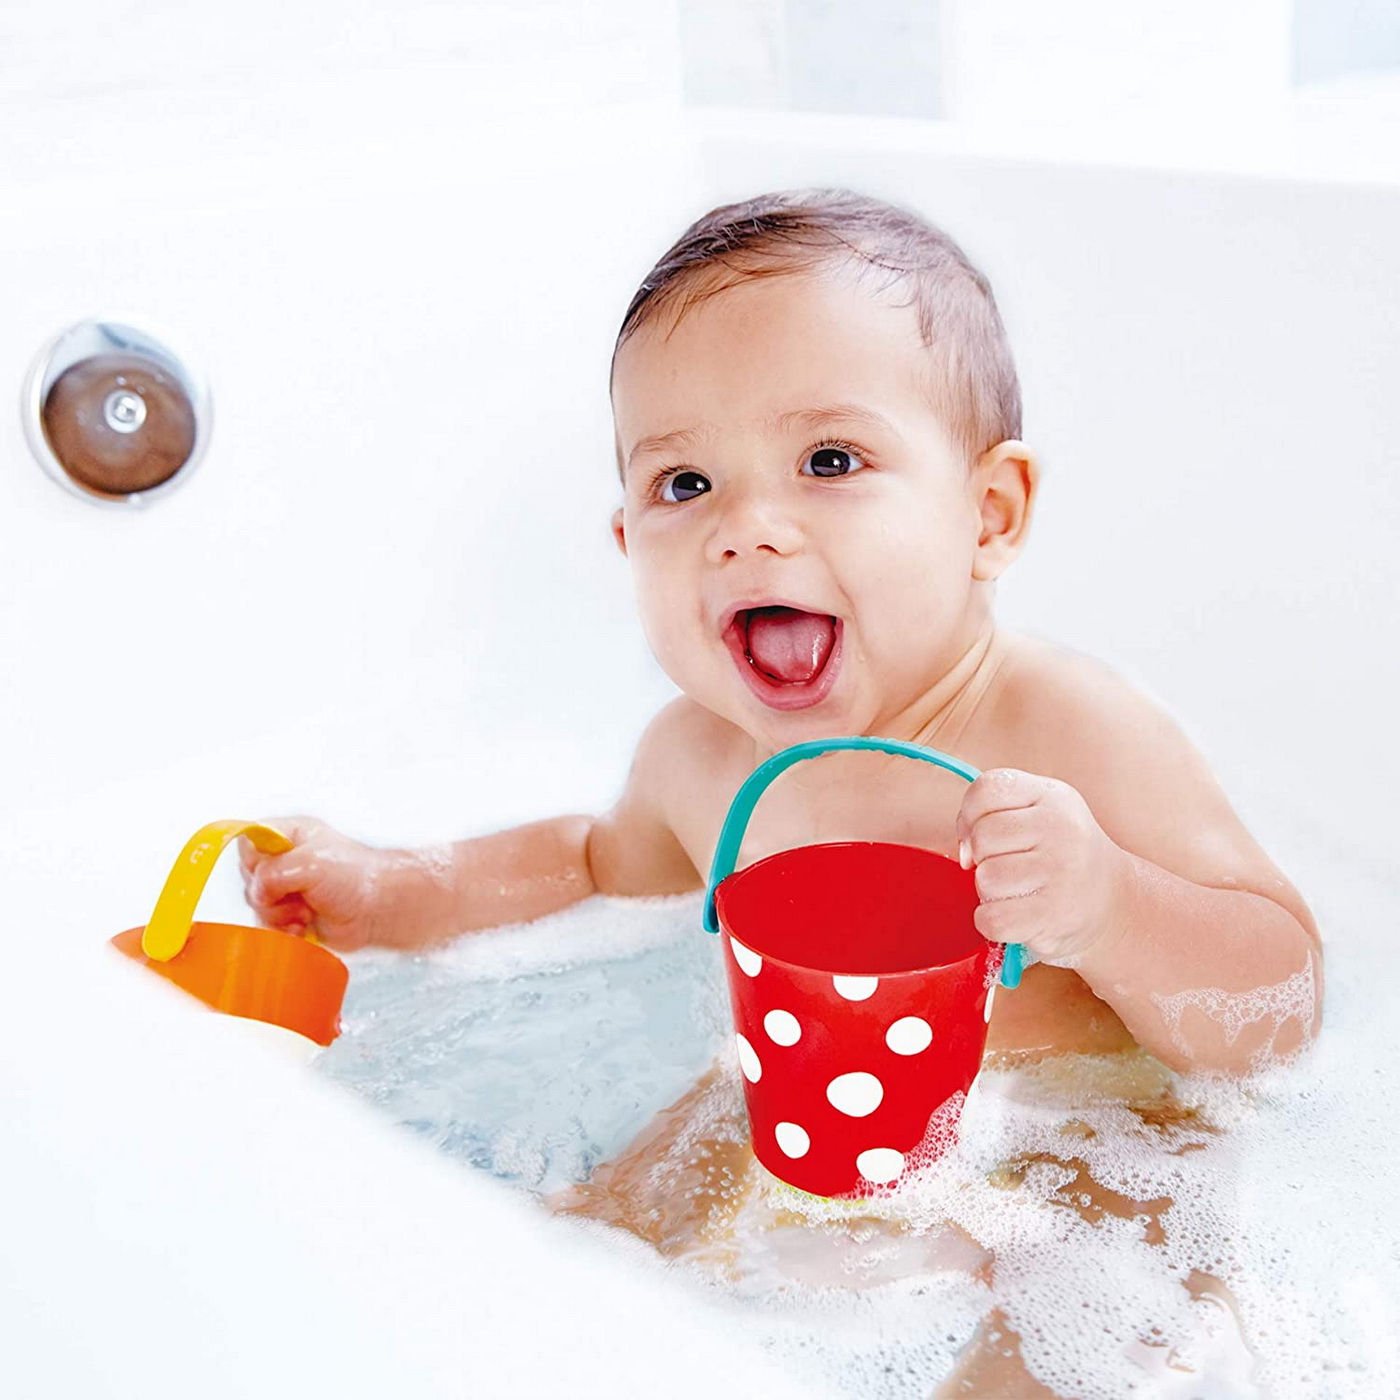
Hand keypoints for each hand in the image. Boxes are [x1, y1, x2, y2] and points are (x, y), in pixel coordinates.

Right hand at [238, 815, 402, 952]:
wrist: (378, 910)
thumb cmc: (357, 879)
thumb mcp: (311, 863)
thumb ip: (274, 872)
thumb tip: (258, 890)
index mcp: (290, 835)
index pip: (249, 839)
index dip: (254, 860)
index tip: (269, 874)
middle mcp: (285, 859)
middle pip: (249, 876)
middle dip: (269, 893)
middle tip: (297, 894)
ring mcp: (286, 888)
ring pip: (257, 904)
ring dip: (279, 915)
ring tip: (305, 912)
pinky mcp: (289, 914)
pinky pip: (267, 924)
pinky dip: (282, 930)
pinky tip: (302, 927)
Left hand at [954, 769, 1129, 969]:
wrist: (1114, 902)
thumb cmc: (1062, 856)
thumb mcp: (1040, 814)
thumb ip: (995, 813)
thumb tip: (965, 852)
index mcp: (1052, 795)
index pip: (988, 788)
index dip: (970, 815)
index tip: (981, 836)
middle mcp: (1061, 828)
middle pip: (983, 837)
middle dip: (983, 858)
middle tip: (1009, 868)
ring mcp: (1060, 870)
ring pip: (986, 879)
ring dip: (990, 893)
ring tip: (1019, 891)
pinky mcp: (1053, 913)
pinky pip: (991, 918)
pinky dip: (993, 922)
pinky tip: (1017, 915)